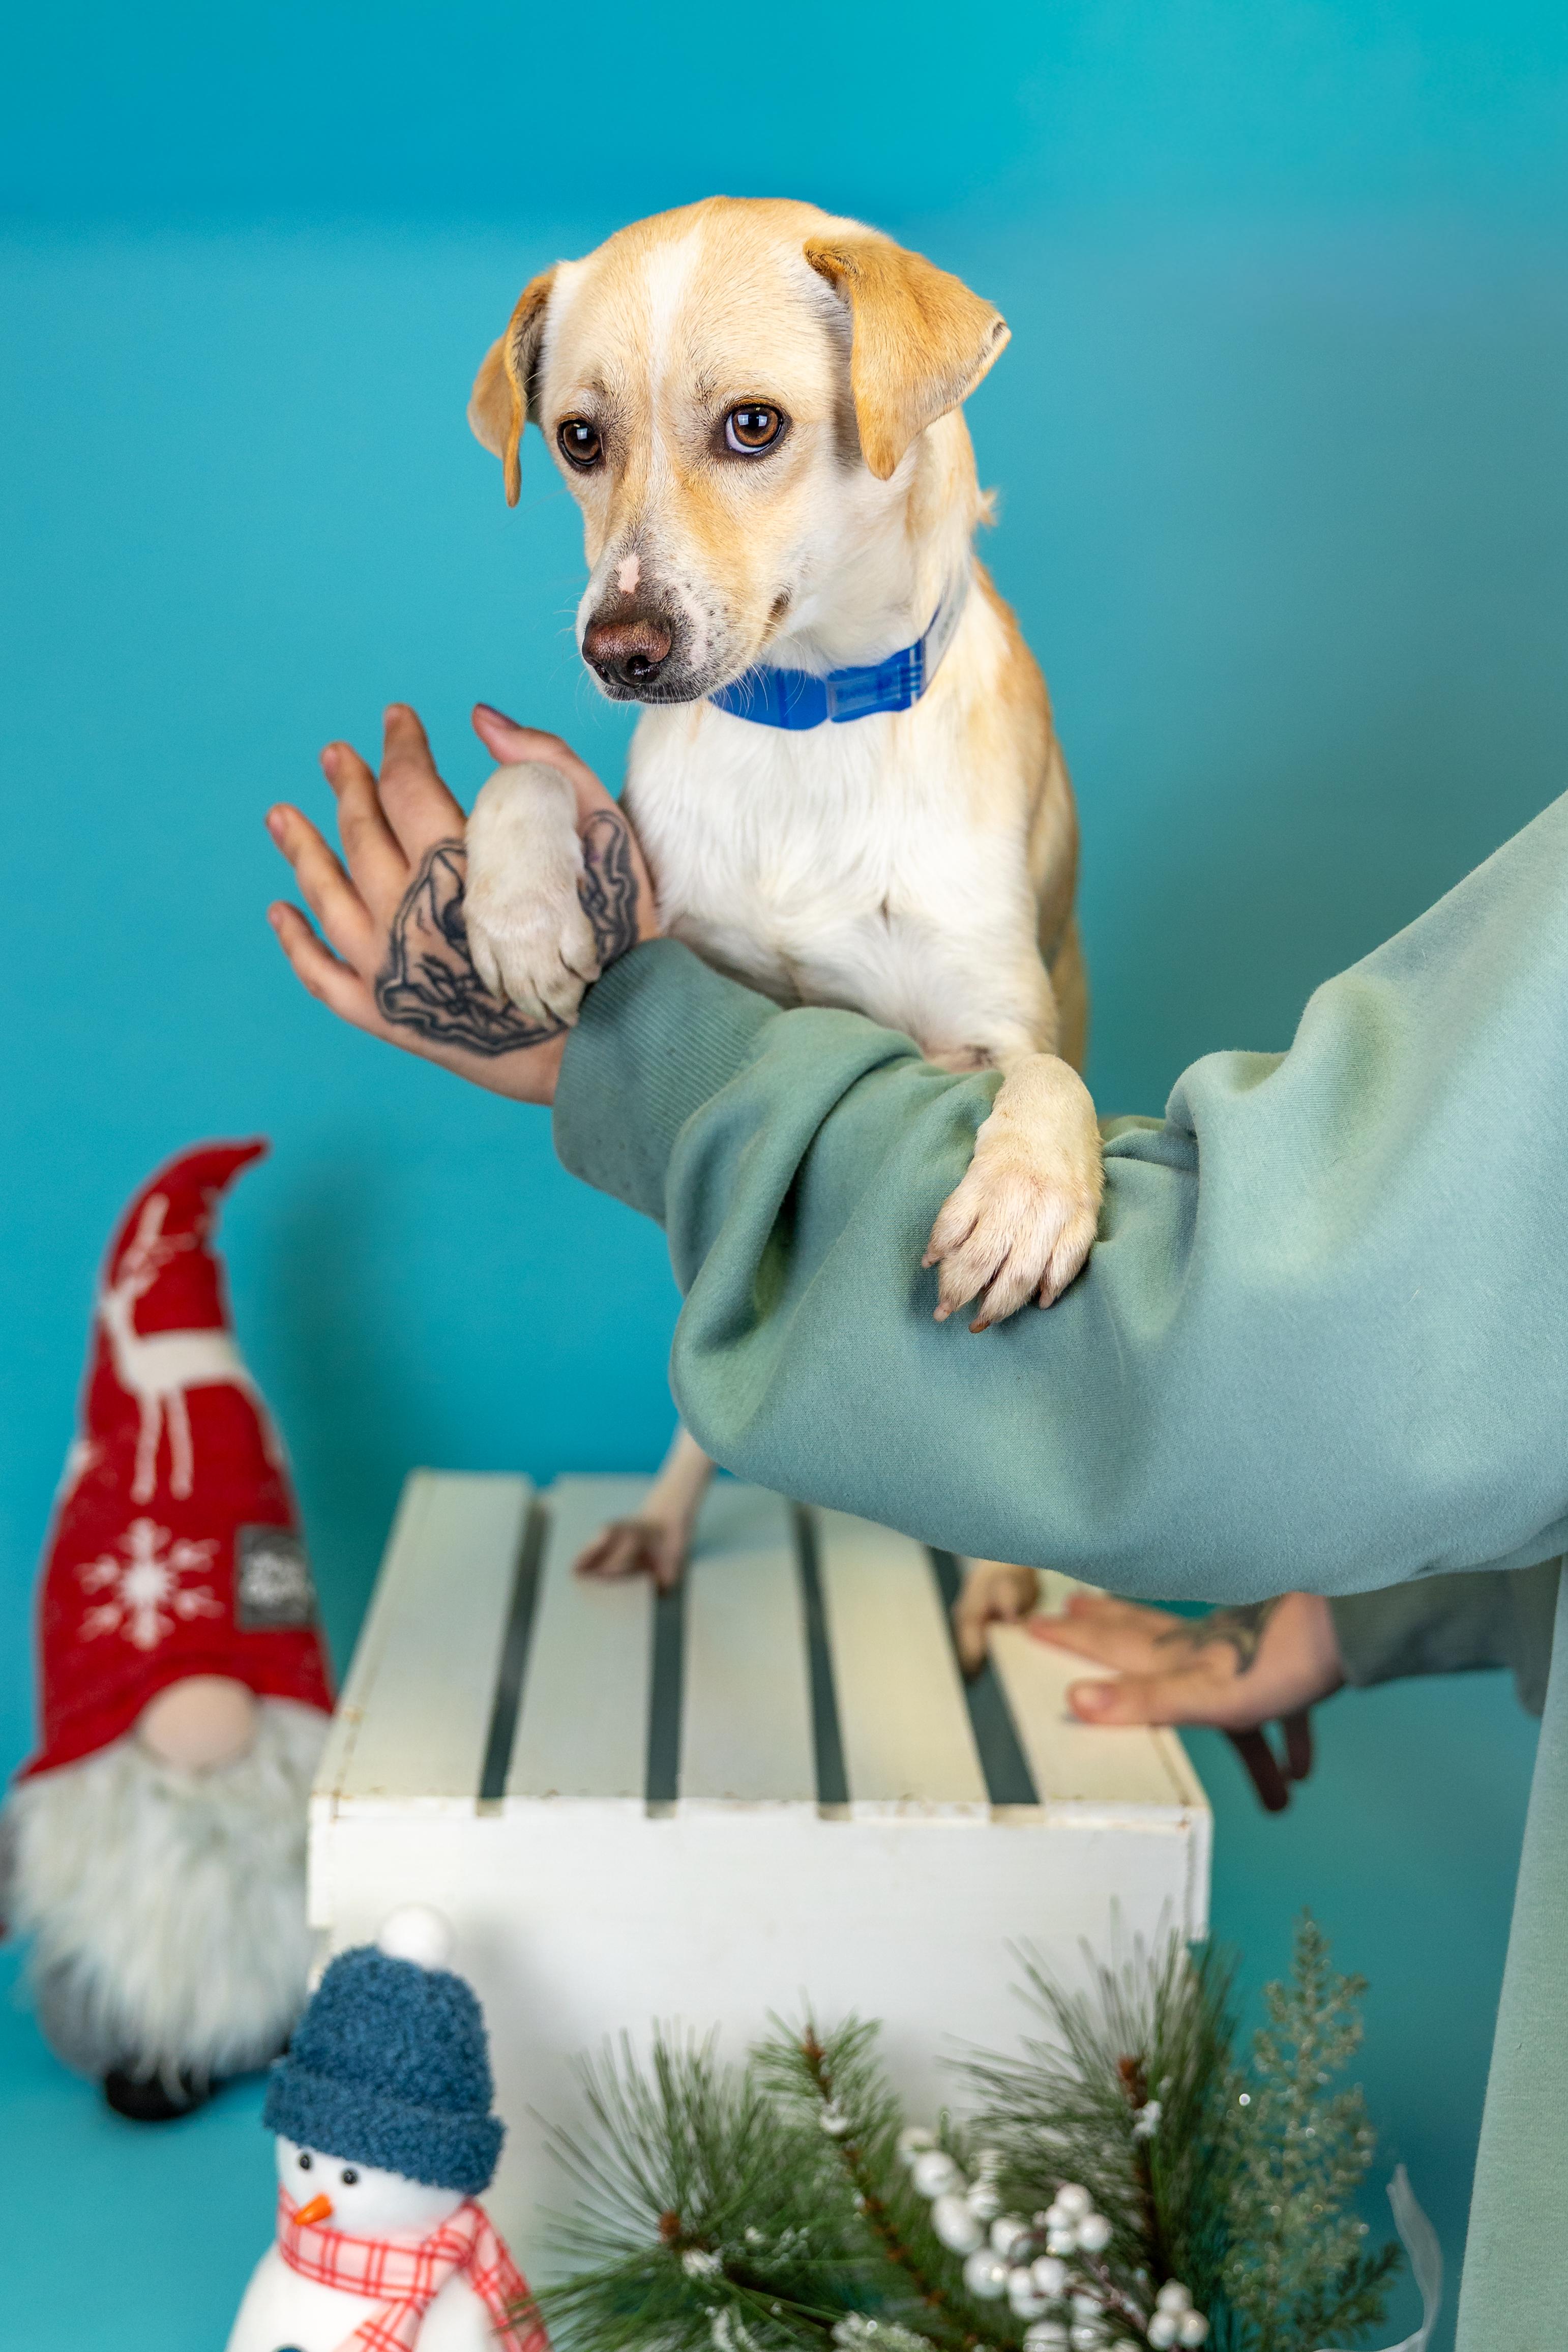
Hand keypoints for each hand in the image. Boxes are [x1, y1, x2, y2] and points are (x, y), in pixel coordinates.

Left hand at [266, 704, 657, 1104]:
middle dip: (349, 785)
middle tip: (336, 756)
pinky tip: (280, 913)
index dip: (400, 744)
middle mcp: (407, 910)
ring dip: (302, 849)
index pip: (407, 785)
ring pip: (325, 895)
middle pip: (360, 833)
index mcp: (456, 862)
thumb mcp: (602, 829)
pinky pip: (322, 976)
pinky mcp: (385, 1015)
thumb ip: (545, 763)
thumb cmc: (617, 935)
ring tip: (282, 817)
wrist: (614, 1041)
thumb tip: (482, 718)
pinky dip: (295, 942)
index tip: (396, 718)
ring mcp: (388, 966)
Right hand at [1030, 1589, 1344, 1811]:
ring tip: (1192, 1732)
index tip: (1033, 1623)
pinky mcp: (1287, 1665)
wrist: (1350, 1629)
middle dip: (1107, 1626)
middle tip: (1074, 1603)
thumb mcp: (1200, 1694)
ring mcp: (1243, 1651)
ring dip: (1205, 1717)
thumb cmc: (1276, 1661)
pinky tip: (1299, 1771)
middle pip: (1145, 1636)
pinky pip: (1280, 1708)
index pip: (1113, 1643)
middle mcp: (1202, 1647)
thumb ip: (1140, 1699)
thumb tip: (1074, 1700)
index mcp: (1177, 1656)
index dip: (1073, 1636)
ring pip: (1214, 1685)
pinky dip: (1285, 1740)